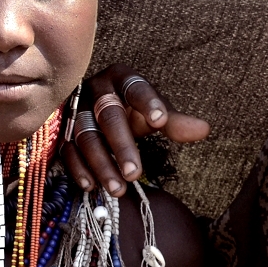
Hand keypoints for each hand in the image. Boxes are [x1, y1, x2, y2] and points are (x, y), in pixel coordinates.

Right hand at [65, 64, 211, 195]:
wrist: (99, 109)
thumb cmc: (133, 109)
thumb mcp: (154, 112)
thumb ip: (175, 122)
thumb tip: (204, 130)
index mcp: (122, 77)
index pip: (136, 88)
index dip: (148, 103)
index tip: (160, 121)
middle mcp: (95, 89)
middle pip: (108, 116)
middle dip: (122, 146)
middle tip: (136, 173)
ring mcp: (76, 110)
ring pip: (86, 136)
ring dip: (102, 164)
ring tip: (119, 189)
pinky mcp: (63, 131)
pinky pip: (67, 150)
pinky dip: (78, 169)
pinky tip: (91, 186)